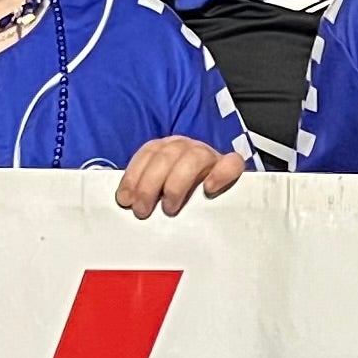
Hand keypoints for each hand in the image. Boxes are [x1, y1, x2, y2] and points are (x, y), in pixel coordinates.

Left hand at [114, 138, 243, 218]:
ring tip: (169, 208)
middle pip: (166, 156)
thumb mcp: (159, 191)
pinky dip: (220, 173)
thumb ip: (145, 192)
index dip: (133, 176)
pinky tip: (209, 188)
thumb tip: (126, 204)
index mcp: (168, 148)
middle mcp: (187, 147)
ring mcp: (210, 155)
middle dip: (149, 185)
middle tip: (142, 210)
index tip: (125, 199)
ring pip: (193, 158)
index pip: (148, 153)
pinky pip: (232, 163)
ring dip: (176, 184)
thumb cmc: (183, 198)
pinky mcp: (231, 168)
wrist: (218, 196)